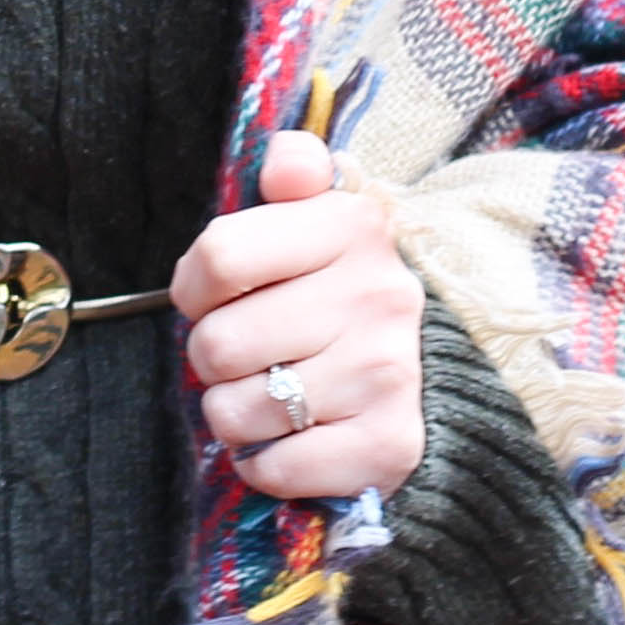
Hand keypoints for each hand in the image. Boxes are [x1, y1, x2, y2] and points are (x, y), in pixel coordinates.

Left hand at [171, 133, 426, 500]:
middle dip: (215, 358)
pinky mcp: (389, 446)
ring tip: (270, 395)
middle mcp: (377, 295)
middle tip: (250, 354)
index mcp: (351, 225)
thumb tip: (287, 157)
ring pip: (236, 412)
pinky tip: (291, 439)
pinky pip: (274, 468)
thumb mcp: (318, 218)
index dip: (195, 286)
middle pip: (217, 345)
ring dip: (235, 414)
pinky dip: (265, 463)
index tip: (214, 295)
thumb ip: (293, 173)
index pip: (219, 256)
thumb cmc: (338, 291)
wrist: (429, 377)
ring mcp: (387, 373)